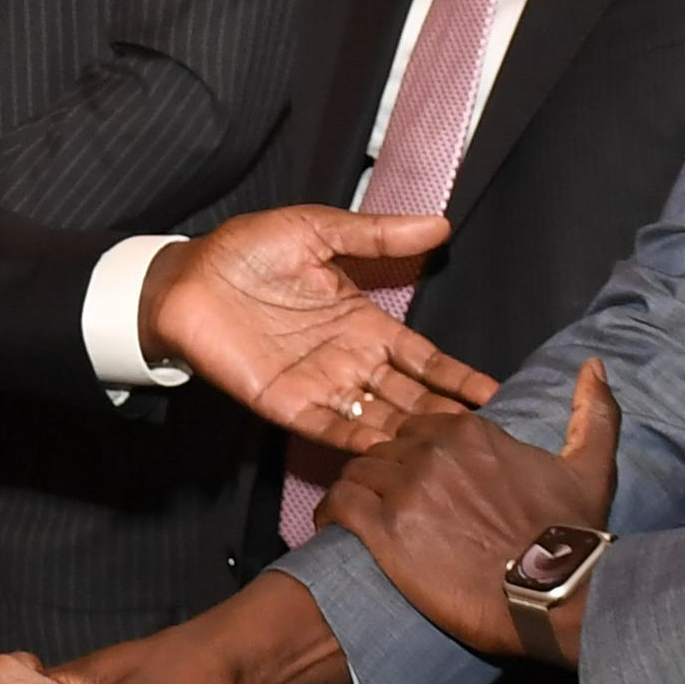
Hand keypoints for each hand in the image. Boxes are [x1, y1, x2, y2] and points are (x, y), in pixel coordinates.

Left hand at [139, 208, 497, 454]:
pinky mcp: (287, 405)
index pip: (424, 358)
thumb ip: (376, 236)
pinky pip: (333, 431)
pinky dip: (364, 446)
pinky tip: (395, 458)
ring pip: (380, 420)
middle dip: (448, 418)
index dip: (458, 377)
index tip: (498, 394)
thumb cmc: (247, 250)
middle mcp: (350, 361)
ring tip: (455, 458)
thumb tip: (440, 225)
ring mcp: (321, 386)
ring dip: (414, 439)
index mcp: (364, 323)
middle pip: (411, 398)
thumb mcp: (319, 231)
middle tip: (492, 441)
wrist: (186, 277)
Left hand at [317, 358, 618, 659]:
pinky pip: (339, 503)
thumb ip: (592, 411)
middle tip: (386, 501)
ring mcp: (406, 489)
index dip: (416, 451)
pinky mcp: (383, 529)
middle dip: (384, 470)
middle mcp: (433, 450)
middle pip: (386, 448)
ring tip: (355, 515)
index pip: (421, 425)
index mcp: (471, 430)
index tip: (420, 477)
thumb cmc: (570, 536)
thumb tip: (594, 364)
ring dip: (356, 490)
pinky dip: (331, 512)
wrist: (553, 595)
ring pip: (358, 471)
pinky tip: (332, 527)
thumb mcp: (590, 466)